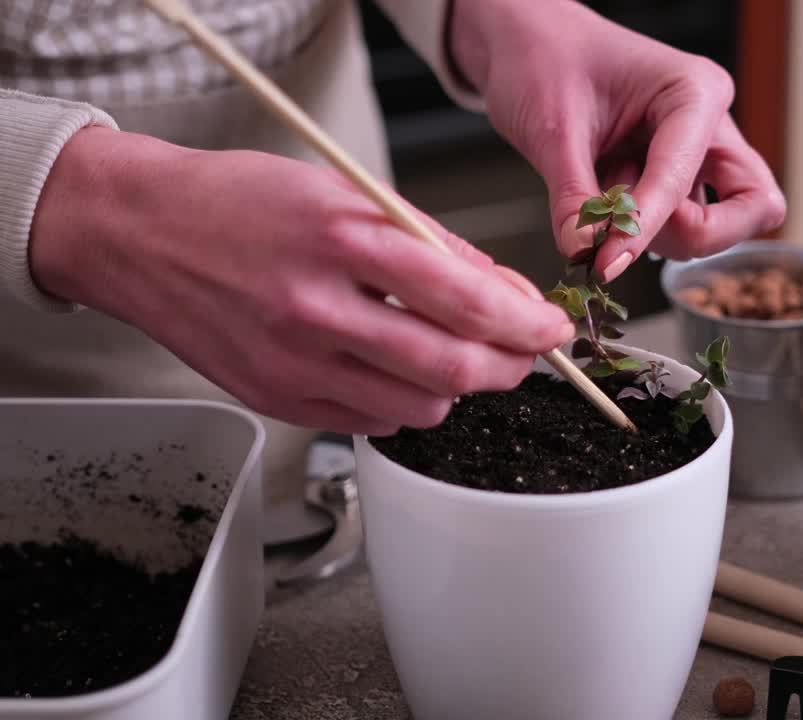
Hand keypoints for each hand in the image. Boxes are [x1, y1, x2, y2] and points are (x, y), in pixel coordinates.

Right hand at [29, 127, 573, 434]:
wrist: (139, 231)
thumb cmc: (241, 202)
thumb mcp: (346, 192)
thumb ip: (431, 246)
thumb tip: (504, 291)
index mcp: (343, 240)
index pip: (467, 300)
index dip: (527, 323)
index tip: (551, 327)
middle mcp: (318, 309)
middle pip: (453, 369)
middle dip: (510, 367)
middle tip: (525, 353)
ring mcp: (294, 363)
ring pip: (420, 408)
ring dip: (457, 388)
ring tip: (452, 354)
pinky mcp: (278, 400)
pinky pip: (372, 423)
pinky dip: (403, 403)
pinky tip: (394, 369)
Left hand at [450, 0, 786, 281]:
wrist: (521, 43)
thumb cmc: (541, 58)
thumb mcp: (551, 130)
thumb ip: (573, 198)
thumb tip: (585, 254)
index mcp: (694, 92)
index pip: (684, 179)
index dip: (647, 227)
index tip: (607, 262)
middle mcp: (709, 124)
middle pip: (752, 208)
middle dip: (696, 234)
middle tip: (631, 230)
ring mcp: (697, 153)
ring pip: (718, 223)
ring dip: (659, 233)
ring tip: (600, 200)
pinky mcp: (675, 176)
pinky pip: (683, 223)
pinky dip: (644, 232)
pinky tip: (603, 208)